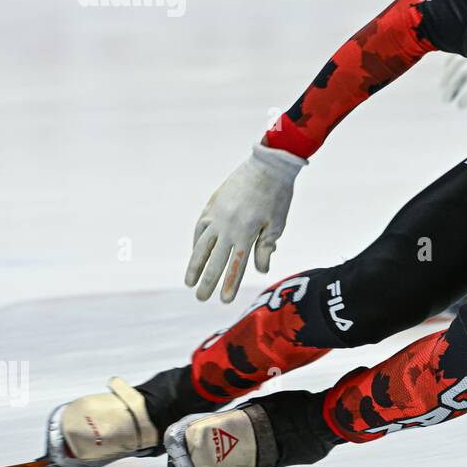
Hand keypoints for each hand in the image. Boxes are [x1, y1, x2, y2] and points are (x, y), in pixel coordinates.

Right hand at [184, 143, 305, 302]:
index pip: (236, 265)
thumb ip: (266, 247)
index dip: (230, 284)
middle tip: (201, 298)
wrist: (268, 165)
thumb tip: (260, 270)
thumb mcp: (277, 223)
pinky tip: (195, 253)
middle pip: (215, 260)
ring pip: (201, 245)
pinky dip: (196, 242)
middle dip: (208, 281)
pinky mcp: (212, 205)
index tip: (224, 300)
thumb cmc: (278, 196)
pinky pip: (200, 228)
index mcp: (247, 233)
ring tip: (189, 282)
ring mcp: (217, 215)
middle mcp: (229, 227)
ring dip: (195, 265)